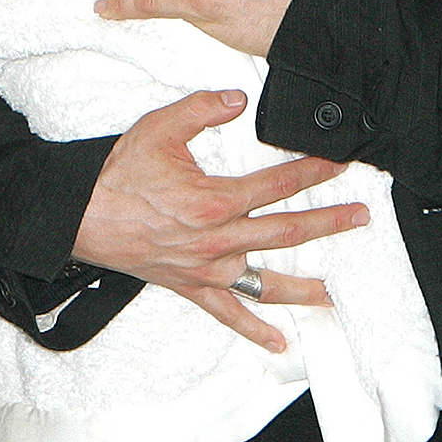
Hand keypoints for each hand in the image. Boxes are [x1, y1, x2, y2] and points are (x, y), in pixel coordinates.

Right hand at [72, 91, 368, 352]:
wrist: (79, 217)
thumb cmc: (119, 173)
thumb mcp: (160, 127)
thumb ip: (203, 108)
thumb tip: (240, 100)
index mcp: (214, 200)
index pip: (277, 184)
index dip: (311, 172)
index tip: (339, 164)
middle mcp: (216, 240)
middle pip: (285, 232)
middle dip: (328, 223)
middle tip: (361, 216)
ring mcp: (205, 269)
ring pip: (265, 281)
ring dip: (305, 286)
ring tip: (337, 291)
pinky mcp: (190, 286)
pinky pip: (226, 313)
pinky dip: (253, 329)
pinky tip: (277, 341)